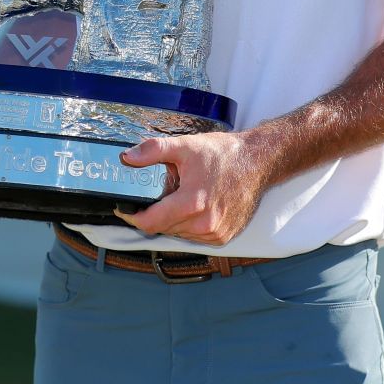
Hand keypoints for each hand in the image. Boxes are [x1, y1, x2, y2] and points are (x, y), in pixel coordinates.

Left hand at [113, 131, 271, 246]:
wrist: (258, 162)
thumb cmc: (224, 154)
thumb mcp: (185, 146)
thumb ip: (153, 151)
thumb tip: (127, 158)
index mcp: (192, 203)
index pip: (150, 223)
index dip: (133, 217)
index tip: (124, 209)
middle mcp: (204, 224)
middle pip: (163, 228)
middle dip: (156, 212)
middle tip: (161, 192)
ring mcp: (215, 233)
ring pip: (178, 233)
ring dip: (173, 219)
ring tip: (182, 196)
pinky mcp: (223, 237)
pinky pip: (194, 236)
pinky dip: (189, 224)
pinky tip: (196, 205)